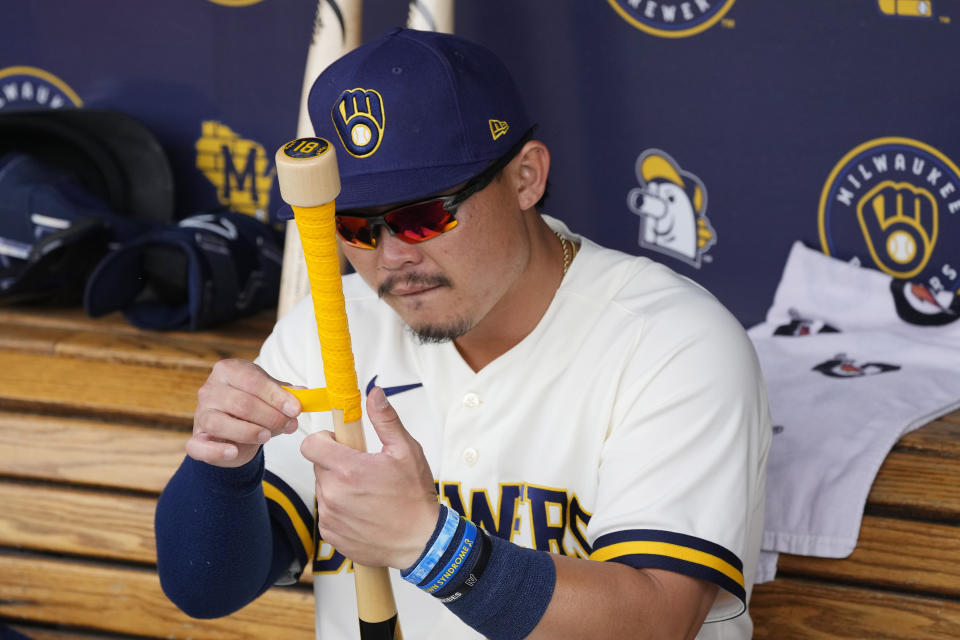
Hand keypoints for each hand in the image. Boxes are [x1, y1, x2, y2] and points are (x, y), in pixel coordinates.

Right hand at [186, 359, 300, 467]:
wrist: (235, 430)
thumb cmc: (254, 407)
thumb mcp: (271, 396)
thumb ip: (287, 394)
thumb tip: (302, 394)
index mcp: (228, 370)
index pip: (252, 380)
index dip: (276, 396)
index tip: (295, 409)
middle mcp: (210, 389)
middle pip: (241, 403)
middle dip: (270, 416)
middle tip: (288, 425)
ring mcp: (200, 414)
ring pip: (219, 423)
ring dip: (248, 431)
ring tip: (267, 436)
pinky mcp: (196, 438)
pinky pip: (198, 446)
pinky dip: (216, 451)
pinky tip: (233, 452)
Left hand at [300, 387, 439, 568]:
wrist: (420, 542)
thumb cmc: (415, 496)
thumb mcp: (406, 451)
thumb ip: (386, 420)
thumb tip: (374, 394)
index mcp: (348, 469)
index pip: (311, 445)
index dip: (324, 440)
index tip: (341, 443)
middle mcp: (333, 493)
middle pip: (319, 466)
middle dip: (336, 463)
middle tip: (364, 469)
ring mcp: (330, 516)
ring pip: (323, 489)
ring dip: (338, 486)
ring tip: (367, 493)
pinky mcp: (330, 534)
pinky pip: (327, 512)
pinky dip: (340, 509)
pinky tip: (363, 511)